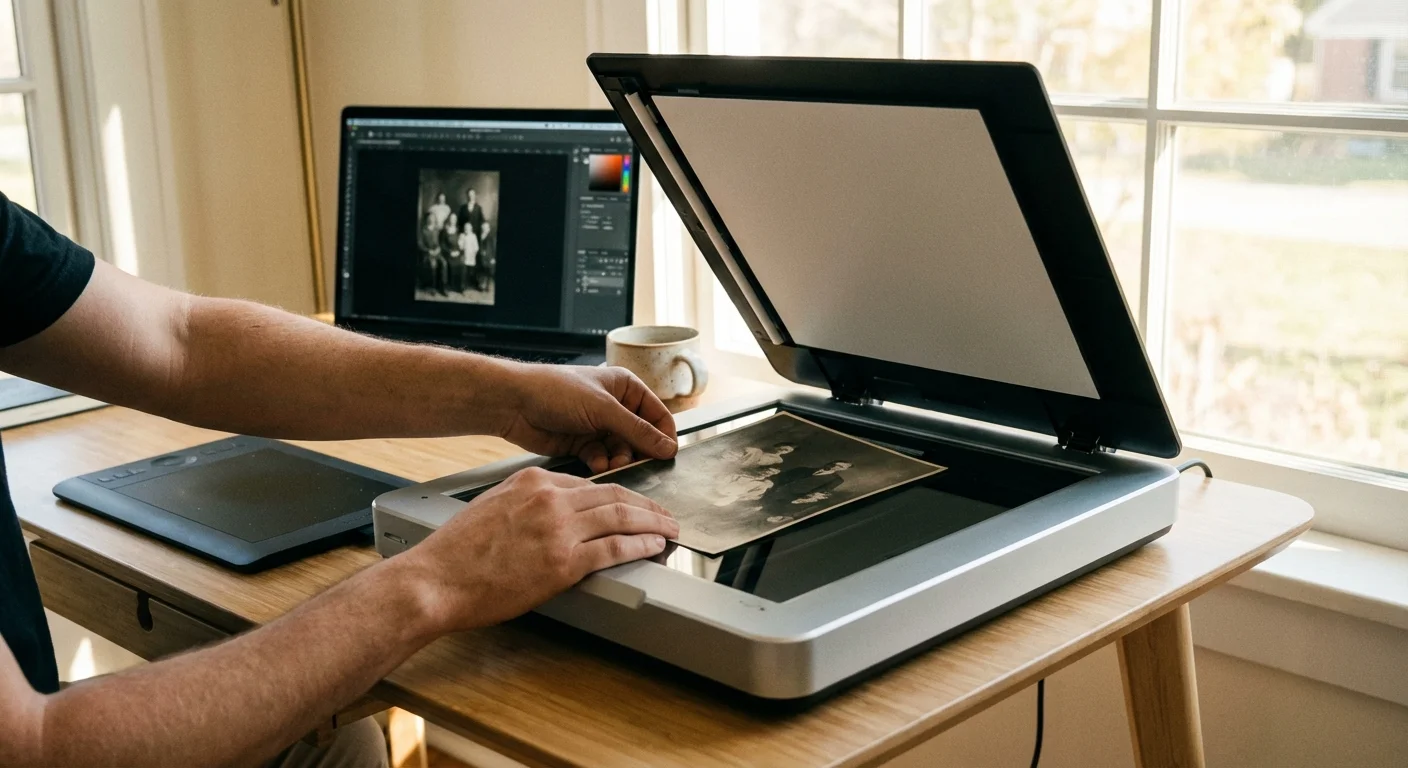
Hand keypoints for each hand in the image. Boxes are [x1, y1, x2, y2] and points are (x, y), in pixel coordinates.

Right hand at [394, 467, 678, 631]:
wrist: (436, 579)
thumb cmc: (456, 552)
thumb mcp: (493, 507)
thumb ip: (527, 503)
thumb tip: (551, 513)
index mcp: (533, 480)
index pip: (589, 483)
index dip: (618, 494)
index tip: (631, 503)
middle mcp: (549, 497)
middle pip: (613, 495)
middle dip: (645, 504)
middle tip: (663, 512)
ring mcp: (558, 529)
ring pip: (621, 517)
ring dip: (652, 523)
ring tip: (669, 528)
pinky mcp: (563, 562)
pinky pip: (614, 548)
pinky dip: (640, 546)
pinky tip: (653, 547)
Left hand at [499, 363, 677, 472]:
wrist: (514, 403)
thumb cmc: (556, 391)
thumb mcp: (603, 409)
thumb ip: (638, 431)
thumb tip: (668, 447)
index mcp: (625, 387)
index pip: (658, 415)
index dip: (664, 436)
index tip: (667, 456)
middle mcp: (614, 406)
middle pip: (641, 437)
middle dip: (638, 452)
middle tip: (634, 463)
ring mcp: (598, 426)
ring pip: (621, 451)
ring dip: (618, 459)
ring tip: (611, 463)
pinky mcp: (583, 443)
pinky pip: (602, 457)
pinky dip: (600, 462)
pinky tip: (594, 463)